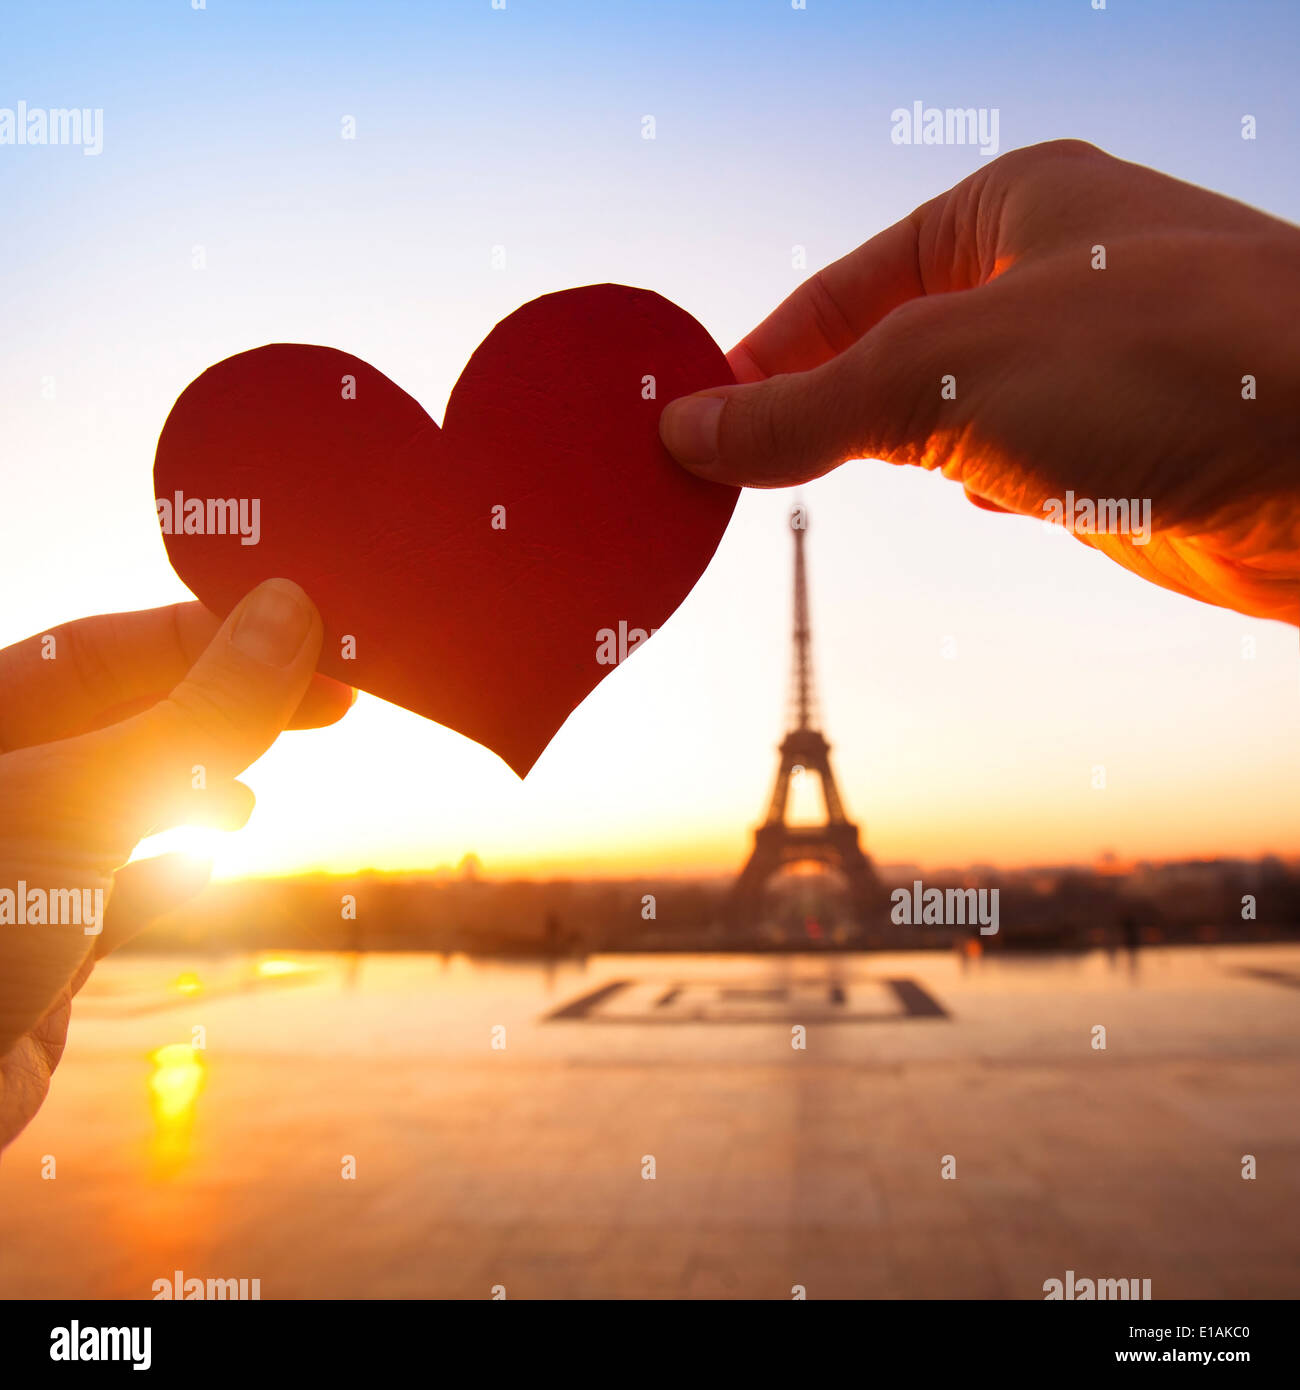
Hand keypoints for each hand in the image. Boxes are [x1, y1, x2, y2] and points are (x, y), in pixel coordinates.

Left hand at [0, 579, 350, 1147]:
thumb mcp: (84, 802)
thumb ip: (195, 715)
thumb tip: (288, 614)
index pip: (106, 648)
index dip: (214, 638)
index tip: (309, 642)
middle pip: (126, 719)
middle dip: (226, 712)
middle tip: (330, 705)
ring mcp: (15, 867)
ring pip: (129, 801)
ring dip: (200, 790)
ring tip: (245, 799)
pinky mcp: (36, 944)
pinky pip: (117, 884)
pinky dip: (168, 870)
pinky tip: (201, 865)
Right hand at [660, 140, 1299, 624]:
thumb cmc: (1168, 367)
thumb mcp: (943, 374)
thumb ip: (806, 407)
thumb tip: (691, 431)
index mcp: (1010, 209)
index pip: (841, 285)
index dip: (759, 353)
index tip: (689, 419)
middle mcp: (1047, 280)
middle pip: (883, 348)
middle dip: (809, 407)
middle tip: (724, 468)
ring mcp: (1082, 369)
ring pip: (941, 415)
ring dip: (881, 452)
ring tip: (804, 490)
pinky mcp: (1114, 451)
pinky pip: (1000, 465)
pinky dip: (962, 484)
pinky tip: (962, 496)